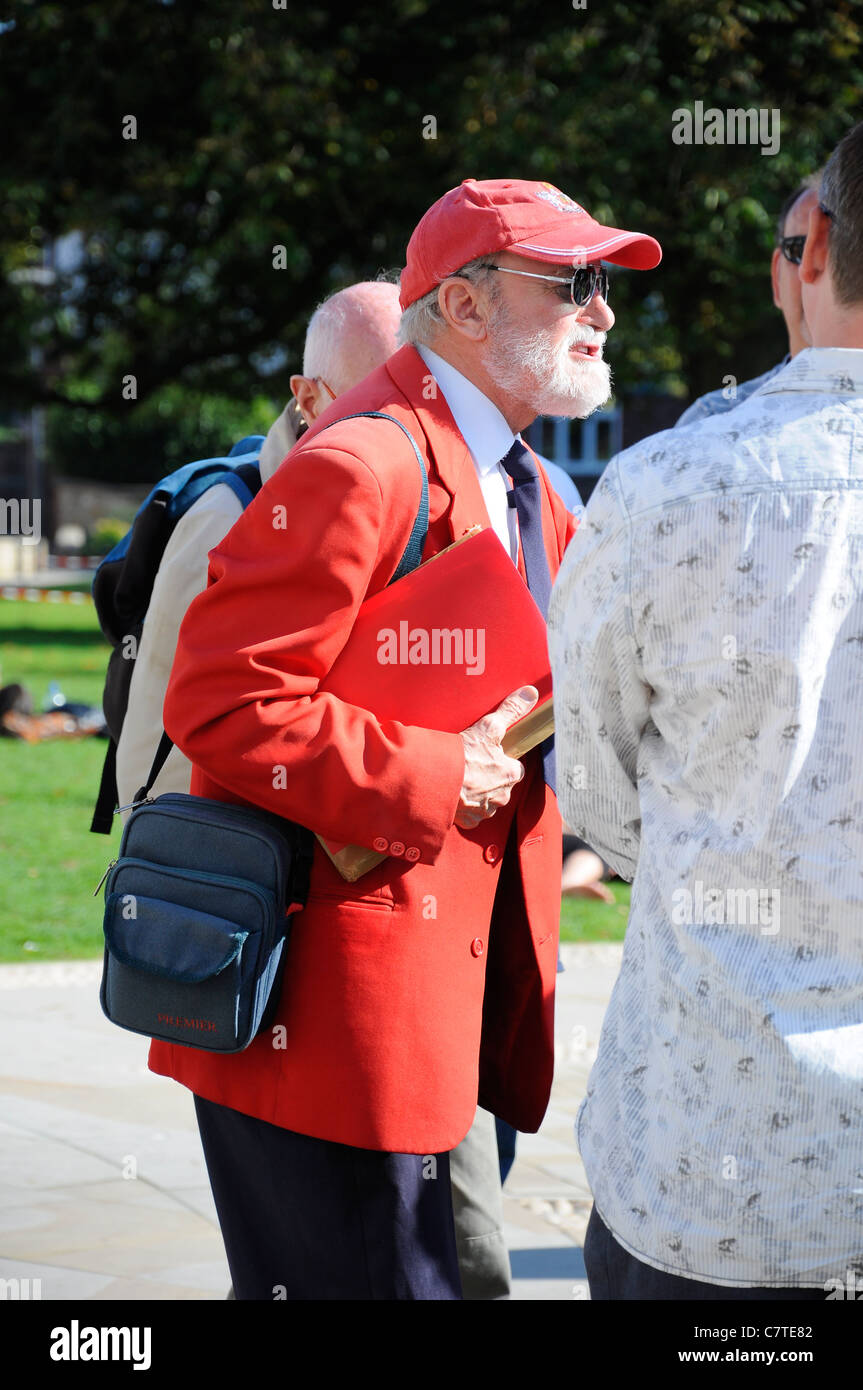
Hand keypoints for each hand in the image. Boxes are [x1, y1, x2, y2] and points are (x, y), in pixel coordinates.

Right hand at [455, 686, 537, 829]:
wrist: (433, 780)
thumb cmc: (462, 754)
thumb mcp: (488, 727)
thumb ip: (510, 711)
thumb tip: (531, 693)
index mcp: (510, 774)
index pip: (514, 768)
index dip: (502, 761)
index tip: (488, 755)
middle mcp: (502, 796)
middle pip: (501, 786)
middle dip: (489, 778)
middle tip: (470, 765)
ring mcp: (485, 811)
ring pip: (486, 800)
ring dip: (476, 792)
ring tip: (459, 778)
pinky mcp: (468, 821)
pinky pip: (470, 814)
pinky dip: (463, 806)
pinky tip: (453, 792)